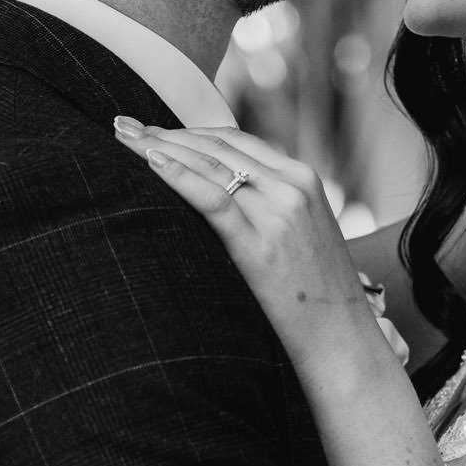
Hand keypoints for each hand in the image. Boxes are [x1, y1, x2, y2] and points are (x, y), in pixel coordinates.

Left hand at [114, 120, 378, 373]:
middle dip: (165, 132)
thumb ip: (274, 208)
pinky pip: (212, 198)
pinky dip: (178, 176)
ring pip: (209, 164)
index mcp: (304, 179)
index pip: (236, 141)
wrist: (343, 340)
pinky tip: (150, 163)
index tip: (154, 130)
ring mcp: (278, 213)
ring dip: (159, 146)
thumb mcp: (304, 237)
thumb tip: (228, 198)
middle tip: (123, 125)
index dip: (189, 131)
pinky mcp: (260, 244)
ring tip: (122, 137)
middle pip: (217, 145)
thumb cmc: (318, 298)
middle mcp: (292, 186)